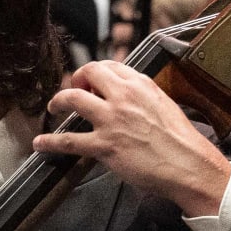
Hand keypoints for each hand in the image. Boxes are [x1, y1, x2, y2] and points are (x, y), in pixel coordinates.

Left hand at [35, 60, 230, 217]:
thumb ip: (143, 98)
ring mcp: (112, 120)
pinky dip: (50, 141)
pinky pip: (68, 140)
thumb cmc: (182, 141)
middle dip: (75, 79)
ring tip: (52, 109)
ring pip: (72, 99)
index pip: (109, 66)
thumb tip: (128, 99)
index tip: (90, 81)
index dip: (94, 72)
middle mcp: (124, 97)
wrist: (189, 165)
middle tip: (72, 91)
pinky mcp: (104, 145)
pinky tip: (41, 143)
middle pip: (88, 73)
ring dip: (57, 101)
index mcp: (141, 85)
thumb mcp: (165, 105)